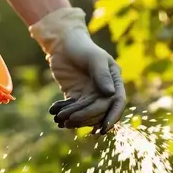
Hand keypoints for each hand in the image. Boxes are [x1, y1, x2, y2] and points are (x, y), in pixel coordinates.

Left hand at [29, 8, 126, 133]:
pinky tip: (55, 113)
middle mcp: (104, 90)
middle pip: (99, 111)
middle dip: (85, 117)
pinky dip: (65, 112)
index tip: (103, 129)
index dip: (112, 116)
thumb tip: (110, 94)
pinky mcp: (76, 96)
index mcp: (114, 80)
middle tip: (69, 120)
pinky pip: (73, 109)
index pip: (117, 102)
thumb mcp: (94, 58)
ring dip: (74, 118)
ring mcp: (90, 94)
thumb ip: (102, 75)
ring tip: (60, 119)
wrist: (62, 43)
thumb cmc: (81, 47)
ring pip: (86, 113)